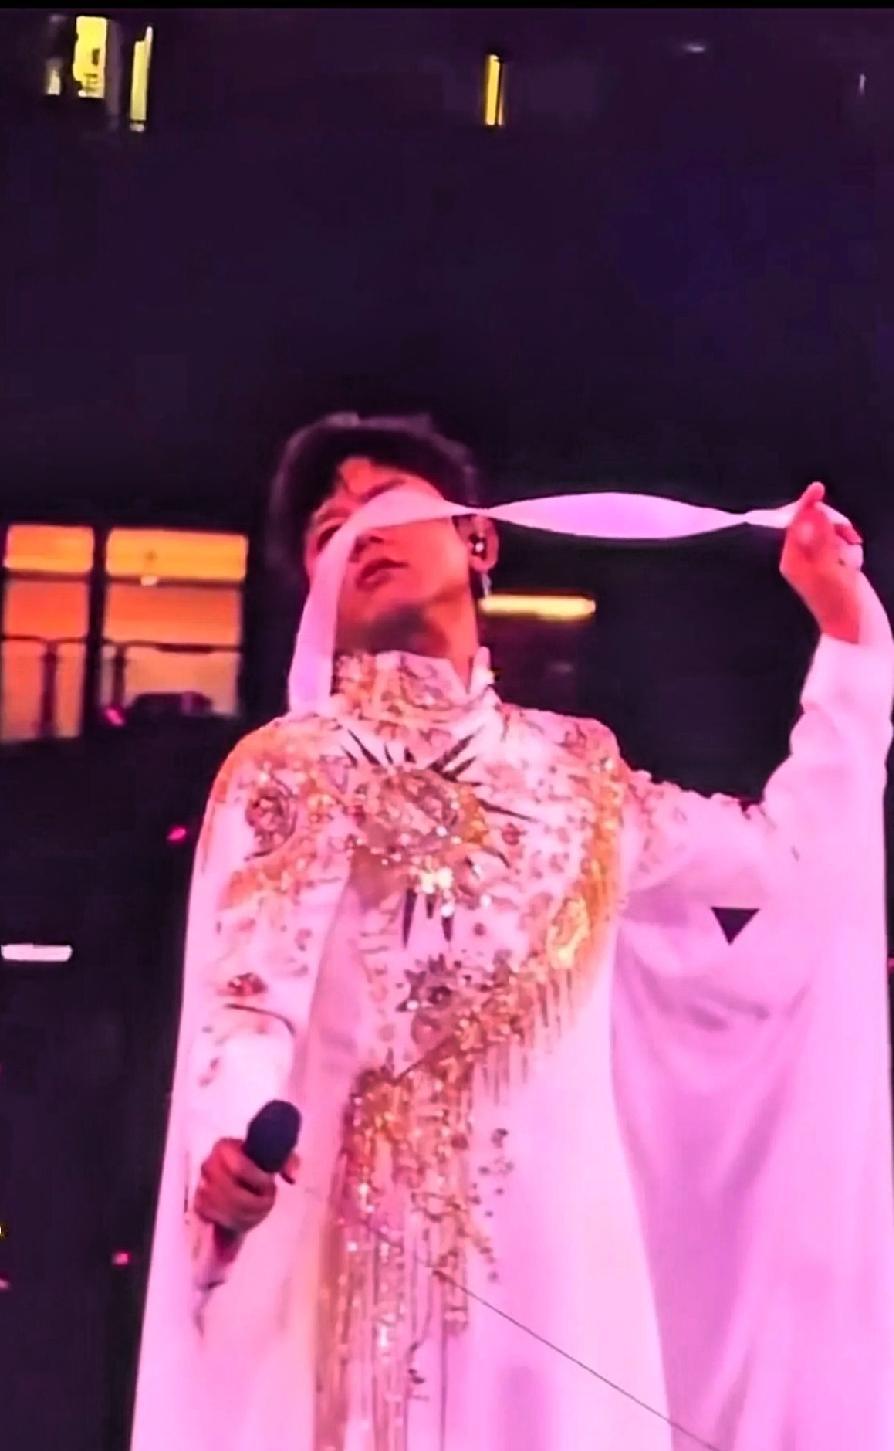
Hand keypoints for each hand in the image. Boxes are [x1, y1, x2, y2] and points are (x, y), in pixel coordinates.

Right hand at [194, 1137, 298, 1235]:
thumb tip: (292, 1177)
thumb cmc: (256, 1166)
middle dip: (254, 1203)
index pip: (240, 1168)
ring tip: (259, 1212)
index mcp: (225, 1147)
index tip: (271, 1184)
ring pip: (223, 1209)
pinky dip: (233, 1223)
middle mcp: (209, 1164)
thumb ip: (288, 1162)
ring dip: (246, 1215)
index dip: (258, 1180)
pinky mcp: (199, 1204)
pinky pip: (215, 1219)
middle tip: (267, 1201)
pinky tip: (245, 1219)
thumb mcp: (275, 1159)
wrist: (236, 1179)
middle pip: (231, 1193)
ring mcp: (201, 1185)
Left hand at [779, 482, 861, 642]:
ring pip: (831, 529)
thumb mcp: (829, 570)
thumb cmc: (839, 604)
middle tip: (849, 534)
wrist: (855, 629)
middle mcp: (802, 557)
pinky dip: (850, 546)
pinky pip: (842, 540)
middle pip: (814, 521)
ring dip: (844, 536)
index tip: (818, 488)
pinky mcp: (834, 561)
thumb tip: (812, 513)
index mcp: (792, 559)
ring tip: (851, 558)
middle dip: (833, 523)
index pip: (796, 523)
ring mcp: (819, 558)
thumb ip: (821, 540)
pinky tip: (853, 564)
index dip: (806, 504)